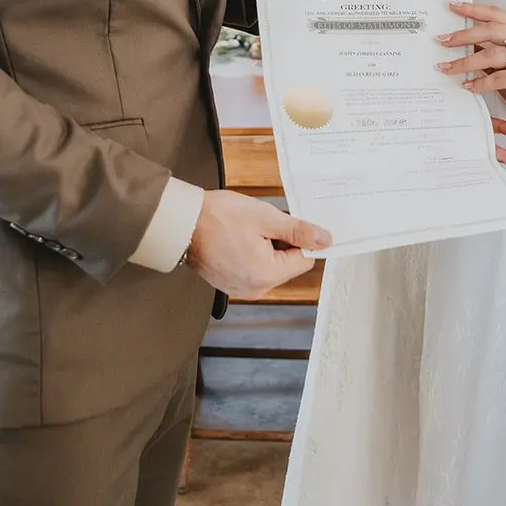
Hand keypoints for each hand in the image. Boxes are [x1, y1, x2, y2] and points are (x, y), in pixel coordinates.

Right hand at [186, 189, 331, 297]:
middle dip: (281, 243)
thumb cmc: (218, 217)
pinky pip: (252, 269)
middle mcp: (255, 288)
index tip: (287, 223)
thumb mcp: (266, 218)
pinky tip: (235, 239)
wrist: (181, 224)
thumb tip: (325, 239)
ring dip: (265, 247)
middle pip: (287, 265)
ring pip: (270, 266)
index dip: (301, 238)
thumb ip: (298, 231)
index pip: (305, 260)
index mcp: (267, 275)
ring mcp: (240, 288)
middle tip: (261, 224)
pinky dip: (250, 254)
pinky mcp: (229, 283)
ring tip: (244, 231)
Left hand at [436, 1, 505, 135]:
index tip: (452, 5)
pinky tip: (467, 85)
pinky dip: (479, 82)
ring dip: (465, 62)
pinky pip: (498, 78)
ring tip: (447, 68)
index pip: (496, 14)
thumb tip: (459, 39)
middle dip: (463, 35)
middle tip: (442, 41)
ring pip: (492, 54)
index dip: (473, 9)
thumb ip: (490, 49)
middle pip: (492, 30)